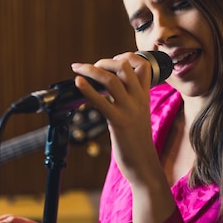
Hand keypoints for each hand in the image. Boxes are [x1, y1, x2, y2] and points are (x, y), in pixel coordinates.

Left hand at [71, 52, 158, 180]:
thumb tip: (112, 88)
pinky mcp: (119, 123)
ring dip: (91, 70)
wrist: (144, 165)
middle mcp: (138, 100)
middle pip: (124, 67)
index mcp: (144, 96)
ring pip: (111, 80)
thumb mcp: (139, 114)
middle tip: (91, 67)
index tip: (111, 61)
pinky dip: (87, 90)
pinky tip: (78, 83)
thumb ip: (130, 100)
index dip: (126, 57)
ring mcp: (129, 110)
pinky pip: (102, 102)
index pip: (143, 65)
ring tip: (79, 69)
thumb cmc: (137, 142)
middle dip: (104, 61)